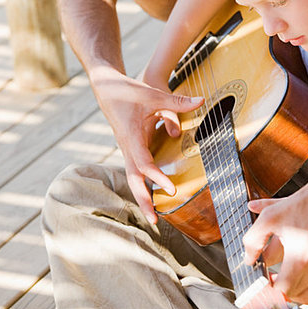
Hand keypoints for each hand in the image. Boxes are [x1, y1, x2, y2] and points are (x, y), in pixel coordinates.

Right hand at [91, 66, 202, 222]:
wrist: (106, 87)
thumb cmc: (128, 91)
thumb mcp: (153, 94)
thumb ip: (177, 102)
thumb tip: (201, 100)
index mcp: (131, 137)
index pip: (144, 164)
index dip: (157, 178)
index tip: (172, 190)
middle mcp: (127, 147)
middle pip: (134, 180)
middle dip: (143, 201)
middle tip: (155, 221)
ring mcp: (126, 149)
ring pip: (133, 178)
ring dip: (142, 197)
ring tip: (154, 217)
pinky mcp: (129, 148)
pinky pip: (136, 171)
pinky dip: (143, 185)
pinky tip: (151, 196)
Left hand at [244, 167, 307, 302]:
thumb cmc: (302, 205)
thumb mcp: (270, 217)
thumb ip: (253, 240)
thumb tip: (248, 260)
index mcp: (300, 258)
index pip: (282, 289)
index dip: (269, 286)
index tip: (263, 278)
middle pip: (294, 295)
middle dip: (279, 289)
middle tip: (269, 278)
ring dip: (294, 292)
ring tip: (282, 279)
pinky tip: (299, 277)